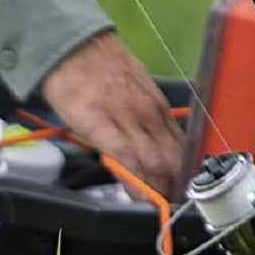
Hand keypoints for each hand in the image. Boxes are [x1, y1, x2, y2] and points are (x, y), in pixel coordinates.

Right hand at [40, 32, 183, 199]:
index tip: (183, 193)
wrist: (70, 45)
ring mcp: (126, 118)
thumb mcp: (133, 90)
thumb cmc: (97, 67)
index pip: (181, 147)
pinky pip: (124, 157)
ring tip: (159, 208)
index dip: (184, 174)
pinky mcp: (100, 123)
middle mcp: (148, 113)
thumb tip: (150, 145)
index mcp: (157, 107)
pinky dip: (134, 181)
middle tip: (173, 207)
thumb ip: (143, 117)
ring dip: (159, 189)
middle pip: (173, 158)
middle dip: (175, 187)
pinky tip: (138, 196)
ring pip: (155, 161)